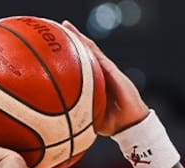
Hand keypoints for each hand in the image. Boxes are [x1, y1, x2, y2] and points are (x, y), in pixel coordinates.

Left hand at [62, 20, 148, 135]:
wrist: (131, 123)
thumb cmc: (113, 124)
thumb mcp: (91, 119)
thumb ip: (78, 118)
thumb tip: (60, 123)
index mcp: (94, 85)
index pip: (78, 68)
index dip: (67, 58)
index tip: (53, 51)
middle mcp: (100, 75)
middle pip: (83, 54)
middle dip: (70, 41)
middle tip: (56, 31)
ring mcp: (107, 71)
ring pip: (90, 50)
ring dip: (78, 37)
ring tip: (65, 26)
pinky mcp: (113, 71)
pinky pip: (99, 56)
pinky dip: (89, 46)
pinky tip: (80, 38)